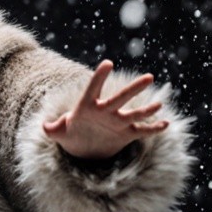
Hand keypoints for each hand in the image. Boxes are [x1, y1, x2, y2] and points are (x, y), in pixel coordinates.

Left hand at [43, 60, 168, 159]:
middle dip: (134, 89)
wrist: (83, 148)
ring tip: (158, 104)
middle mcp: (106, 111)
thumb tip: (46, 127)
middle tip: (149, 77)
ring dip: (147, 110)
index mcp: (88, 107)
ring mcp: (117, 122)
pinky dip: (153, 129)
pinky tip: (165, 124)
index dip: (99, 77)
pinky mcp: (126, 134)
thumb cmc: (70, 135)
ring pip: (134, 114)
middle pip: (120, 98)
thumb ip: (52, 129)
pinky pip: (141, 130)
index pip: (93, 89)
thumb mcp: (58, 133)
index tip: (107, 64)